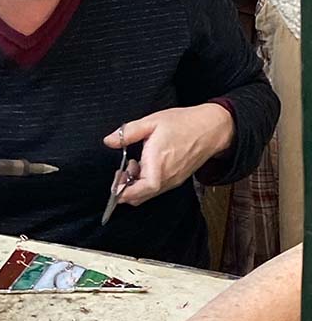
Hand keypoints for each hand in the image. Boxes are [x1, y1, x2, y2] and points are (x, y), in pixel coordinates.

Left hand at [106, 105, 233, 206]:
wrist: (212, 128)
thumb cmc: (184, 123)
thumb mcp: (152, 122)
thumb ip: (128, 133)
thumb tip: (108, 141)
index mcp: (157, 166)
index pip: (136, 192)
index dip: (120, 192)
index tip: (113, 181)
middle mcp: (166, 179)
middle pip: (139, 197)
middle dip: (124, 188)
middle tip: (120, 171)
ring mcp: (173, 181)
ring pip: (147, 194)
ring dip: (135, 185)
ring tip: (133, 164)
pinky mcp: (177, 179)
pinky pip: (156, 188)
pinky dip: (145, 182)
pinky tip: (145, 165)